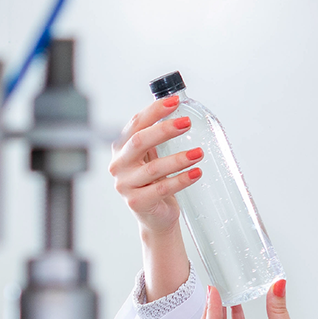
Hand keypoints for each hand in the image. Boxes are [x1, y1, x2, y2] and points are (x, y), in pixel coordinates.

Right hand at [110, 95, 202, 235]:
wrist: (155, 216)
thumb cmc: (155, 182)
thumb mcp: (152, 156)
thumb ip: (157, 137)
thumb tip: (179, 108)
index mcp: (121, 148)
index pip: (135, 124)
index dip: (154, 111)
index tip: (175, 102)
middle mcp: (119, 165)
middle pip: (139, 141)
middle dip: (164, 130)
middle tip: (187, 123)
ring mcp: (125, 185)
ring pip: (154, 168)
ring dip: (179, 158)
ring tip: (199, 153)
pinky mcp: (137, 203)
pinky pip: (162, 189)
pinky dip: (181, 180)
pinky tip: (196, 173)